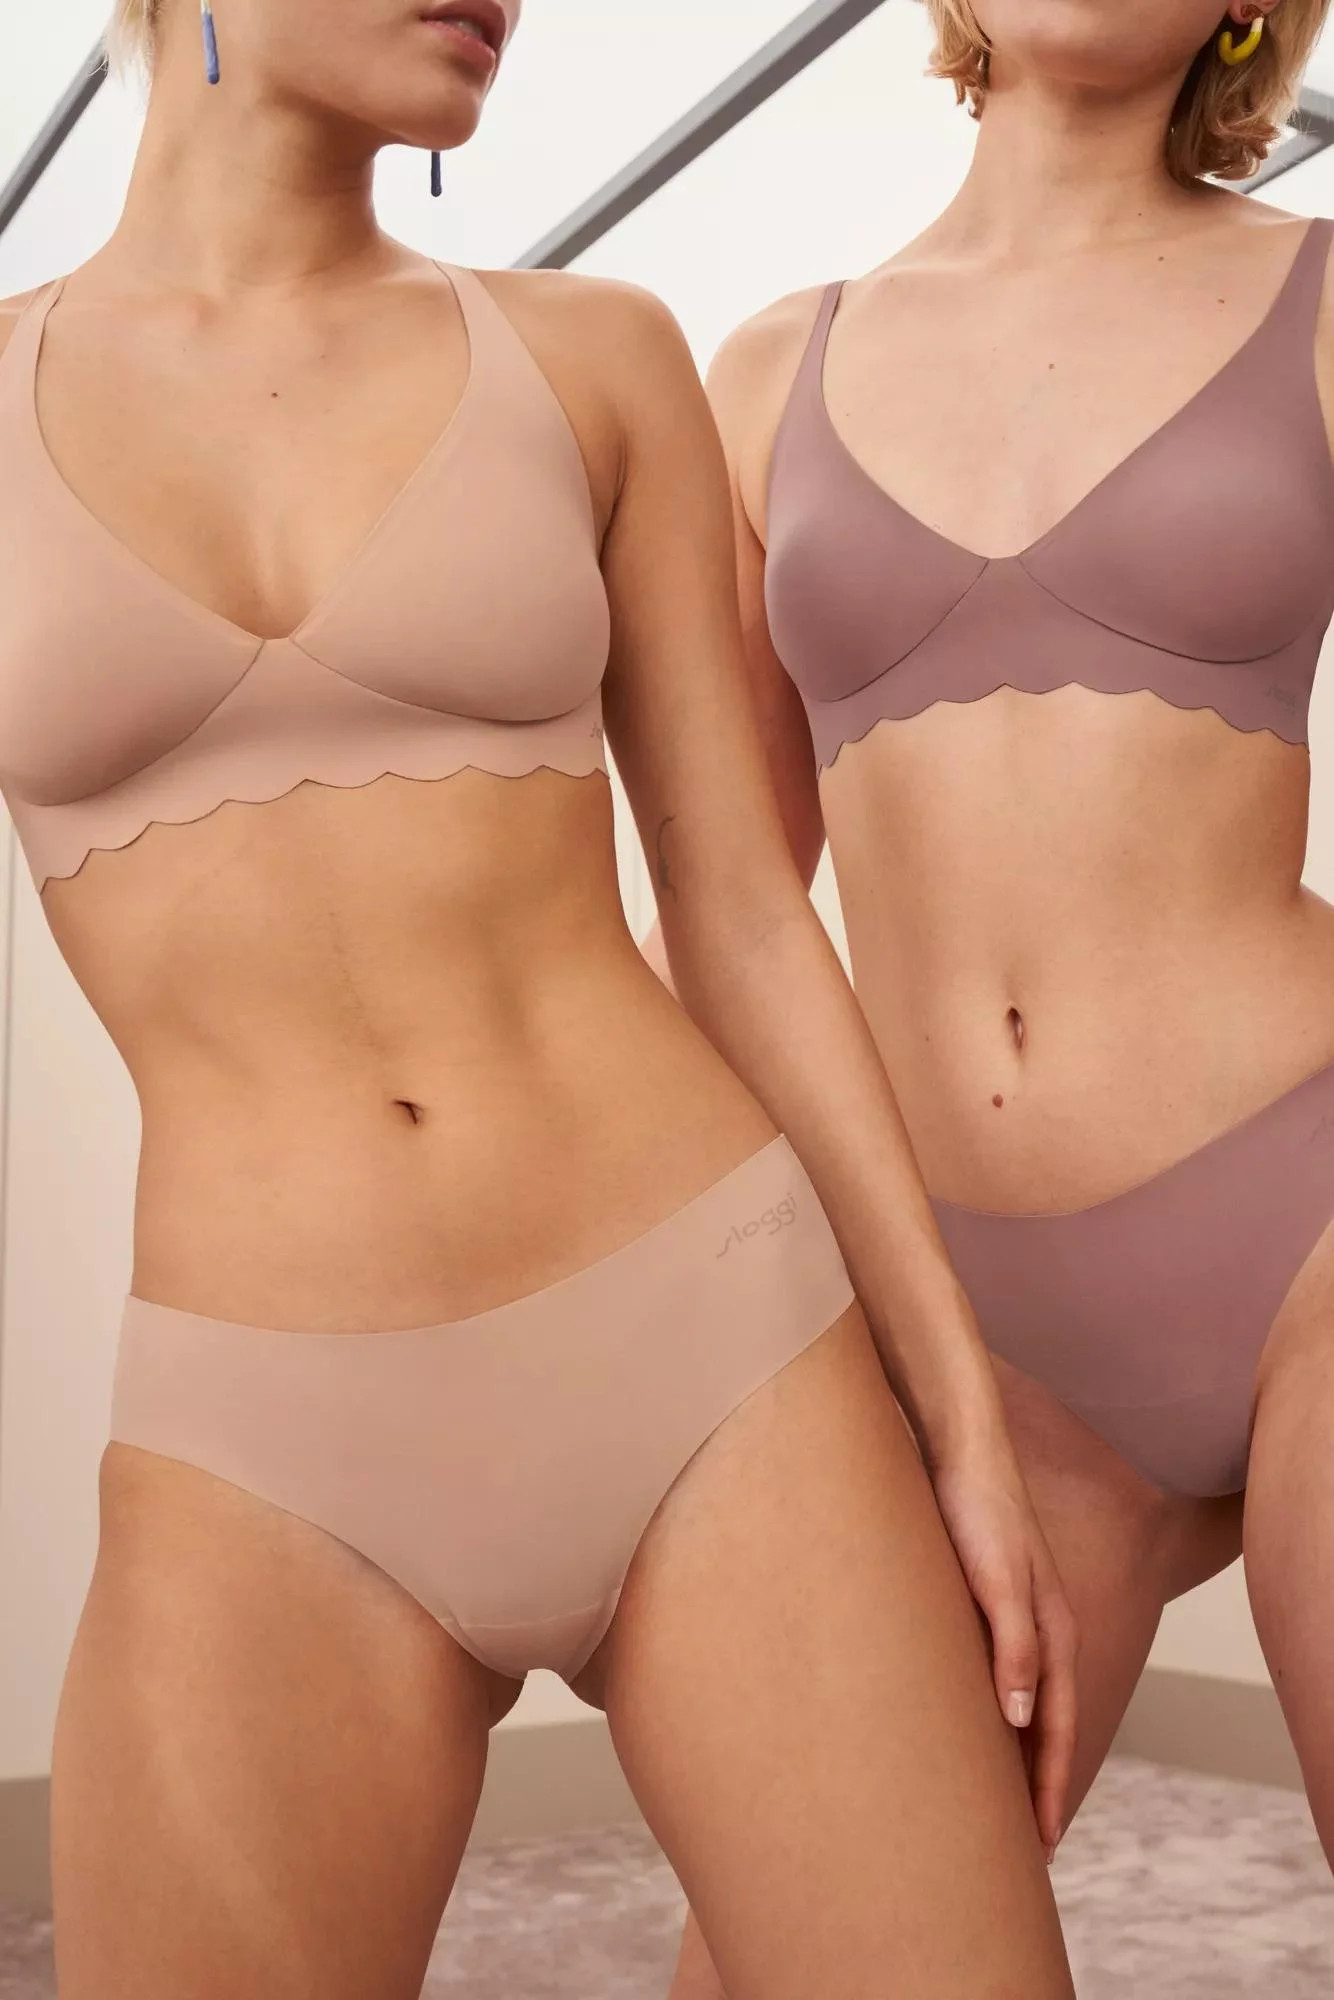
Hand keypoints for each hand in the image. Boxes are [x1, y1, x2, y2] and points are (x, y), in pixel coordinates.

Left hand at [928, 1433, 1077, 1860]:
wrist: (955, 1442)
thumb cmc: (976, 1507)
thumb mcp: (996, 1579)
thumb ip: (1012, 1644)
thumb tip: (1022, 1720)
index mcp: (1053, 1631)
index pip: (1057, 1728)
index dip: (1050, 1787)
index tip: (1042, 1845)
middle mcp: (1041, 1629)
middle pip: (1046, 1724)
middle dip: (1038, 1784)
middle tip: (1021, 1848)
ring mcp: (1015, 1615)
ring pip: (1022, 1701)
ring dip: (1016, 1751)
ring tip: (996, 1801)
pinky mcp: (985, 1599)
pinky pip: (997, 1673)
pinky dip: (993, 1712)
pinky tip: (969, 1725)